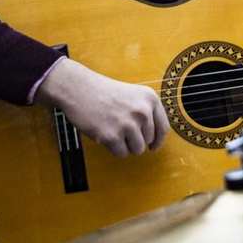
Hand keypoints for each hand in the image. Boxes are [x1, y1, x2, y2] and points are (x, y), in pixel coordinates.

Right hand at [36, 57, 168, 157]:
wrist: (79, 88)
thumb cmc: (104, 92)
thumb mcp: (133, 95)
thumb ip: (146, 112)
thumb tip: (155, 140)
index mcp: (150, 99)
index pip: (163, 128)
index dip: (158, 140)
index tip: (153, 146)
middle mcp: (142, 111)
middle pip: (148, 141)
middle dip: (135, 139)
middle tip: (119, 128)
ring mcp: (127, 125)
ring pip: (137, 150)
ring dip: (125, 145)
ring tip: (113, 130)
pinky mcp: (112, 137)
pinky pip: (121, 153)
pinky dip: (113, 148)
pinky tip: (104, 133)